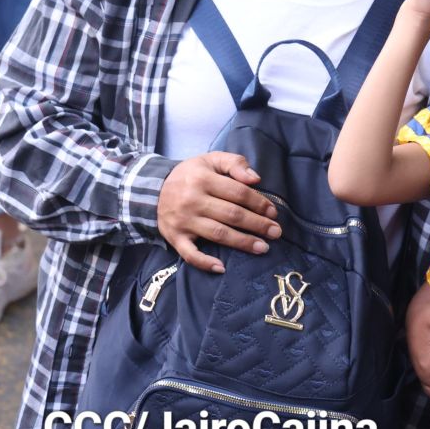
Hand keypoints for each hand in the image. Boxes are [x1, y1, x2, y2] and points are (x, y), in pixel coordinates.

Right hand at [157, 152, 281, 272]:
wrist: (153, 189)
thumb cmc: (191, 174)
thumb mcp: (211, 160)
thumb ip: (235, 163)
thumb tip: (256, 179)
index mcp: (203, 179)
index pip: (238, 193)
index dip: (259, 203)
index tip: (273, 213)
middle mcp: (192, 200)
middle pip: (232, 215)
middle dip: (257, 225)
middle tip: (276, 232)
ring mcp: (183, 221)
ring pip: (217, 234)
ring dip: (242, 242)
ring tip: (263, 248)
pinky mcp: (174, 237)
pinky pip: (189, 254)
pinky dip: (204, 263)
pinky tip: (221, 268)